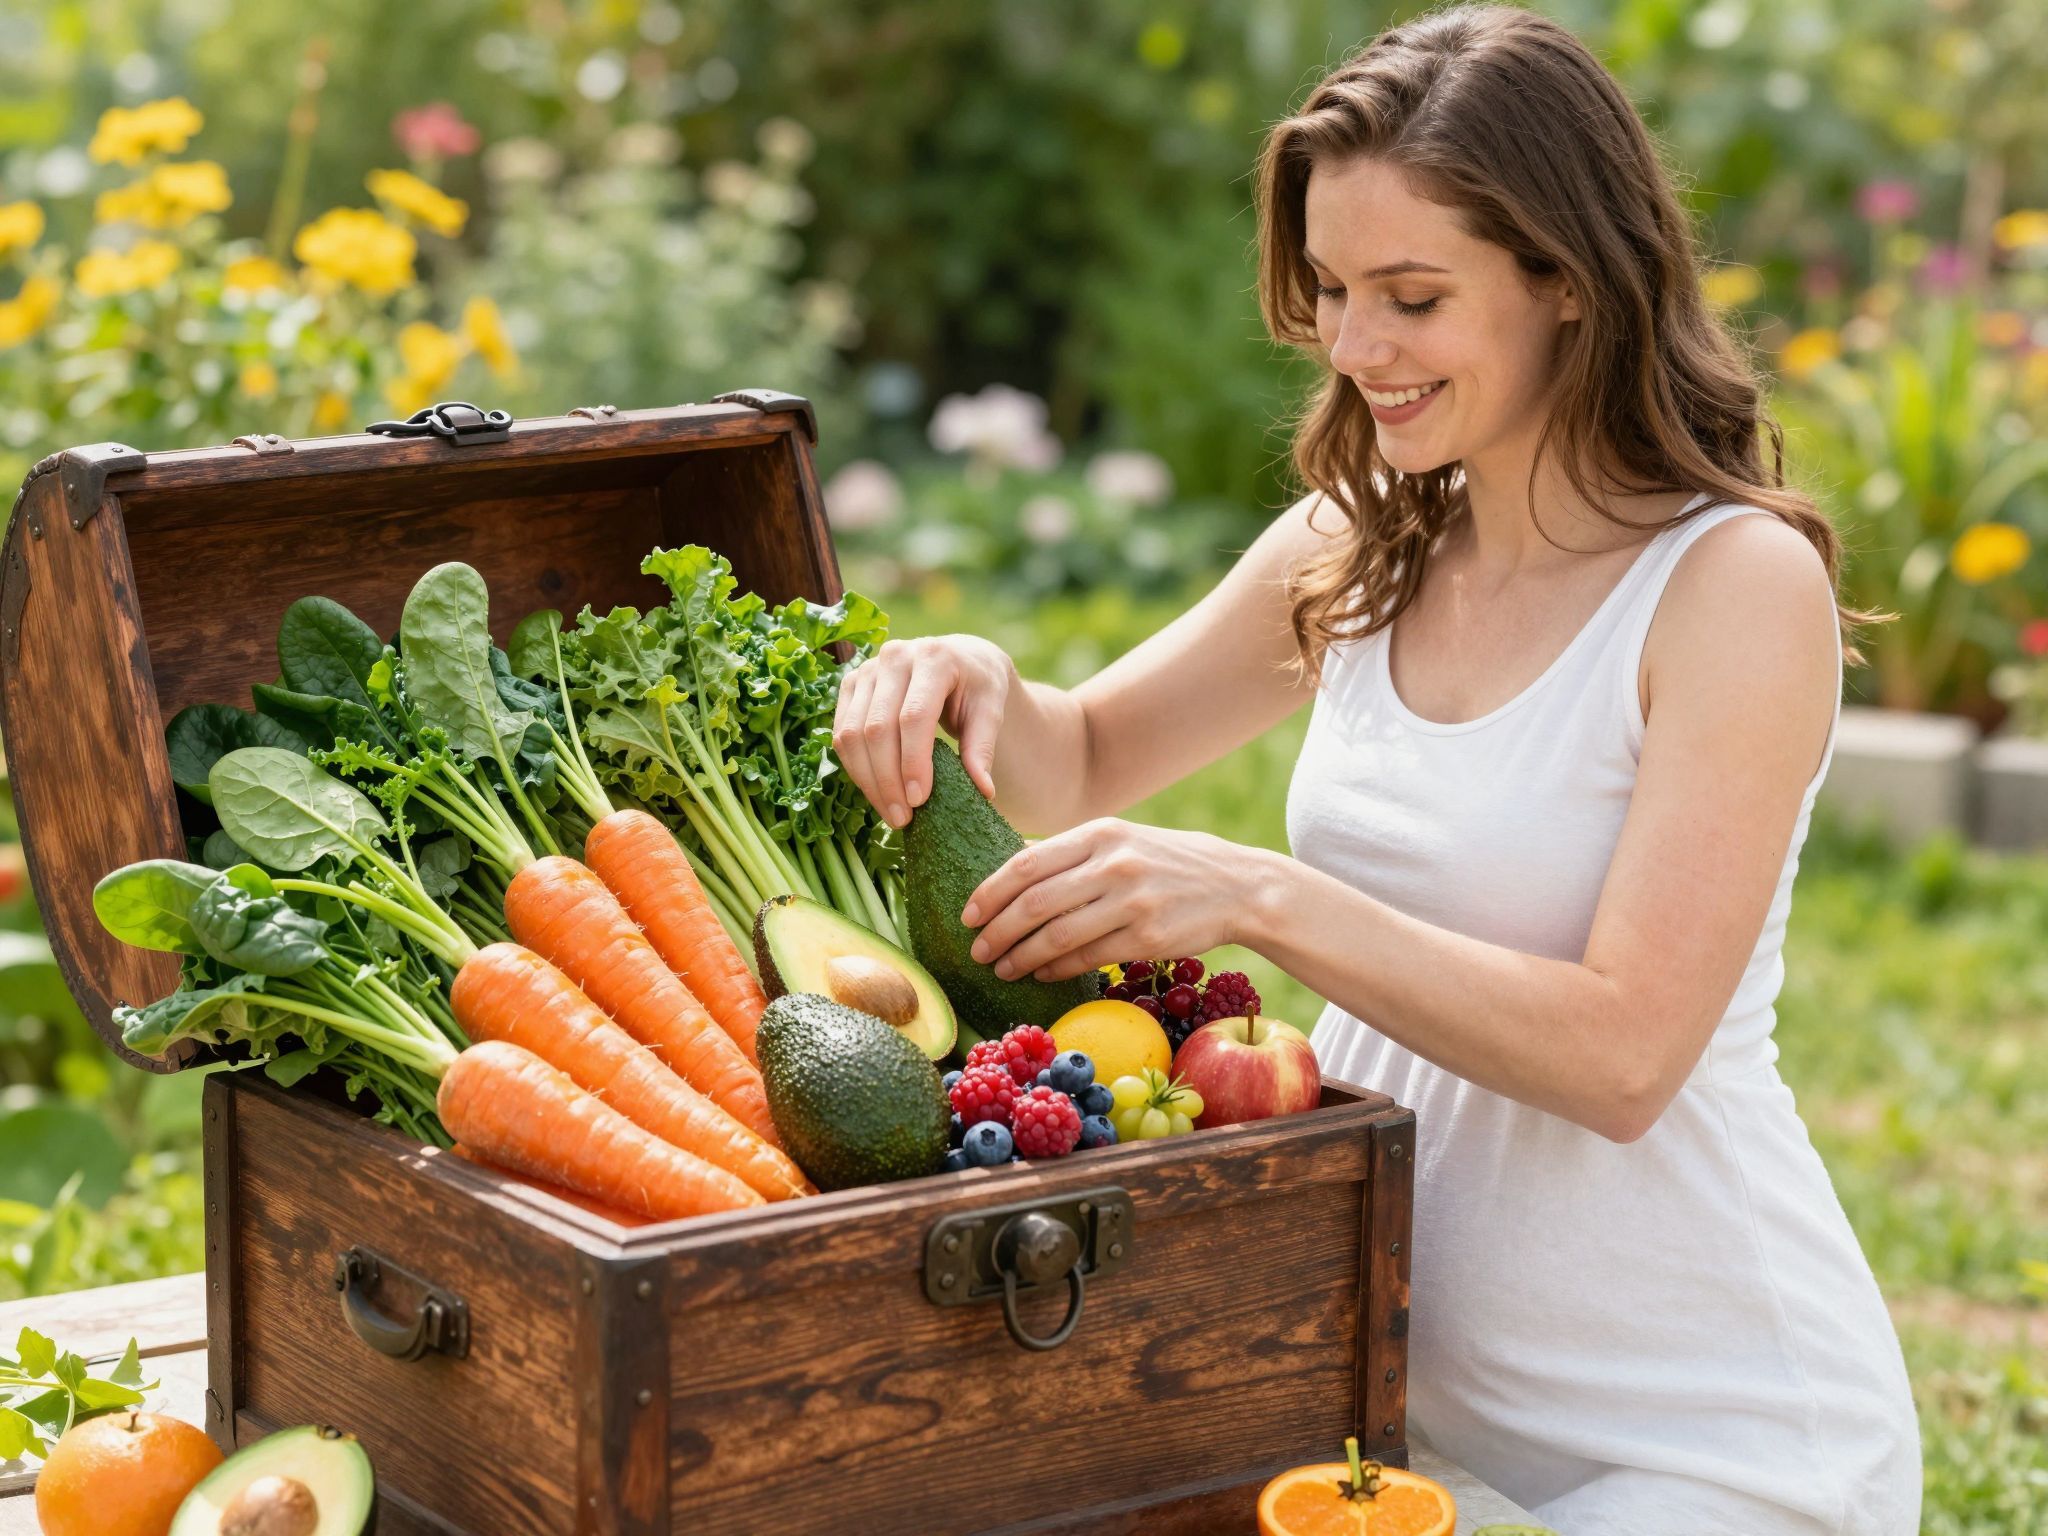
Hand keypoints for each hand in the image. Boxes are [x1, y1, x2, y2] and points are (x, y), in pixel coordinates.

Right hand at [834, 635, 1014, 827]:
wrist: (957, 657)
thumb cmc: (977, 686)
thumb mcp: (991, 710)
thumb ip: (982, 747)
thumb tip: (983, 790)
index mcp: (934, 657)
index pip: (915, 716)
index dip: (913, 762)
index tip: (920, 801)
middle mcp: (894, 657)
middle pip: (877, 727)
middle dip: (888, 780)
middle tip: (904, 818)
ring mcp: (867, 670)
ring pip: (852, 734)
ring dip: (868, 780)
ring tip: (891, 814)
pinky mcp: (850, 685)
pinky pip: (841, 734)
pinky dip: (856, 768)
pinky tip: (876, 793)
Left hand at [960, 819, 1256, 982]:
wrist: (1236, 885)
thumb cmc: (1167, 862)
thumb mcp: (1121, 839)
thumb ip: (1070, 853)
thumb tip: (1009, 873)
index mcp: (1100, 833)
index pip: (1028, 863)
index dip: (991, 892)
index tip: (968, 914)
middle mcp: (1114, 864)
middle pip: (1035, 902)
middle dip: (998, 931)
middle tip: (977, 949)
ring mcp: (1133, 901)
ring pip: (1057, 935)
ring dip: (1021, 956)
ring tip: (1001, 968)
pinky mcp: (1149, 938)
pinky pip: (1088, 958)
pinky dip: (1056, 968)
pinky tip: (1040, 972)